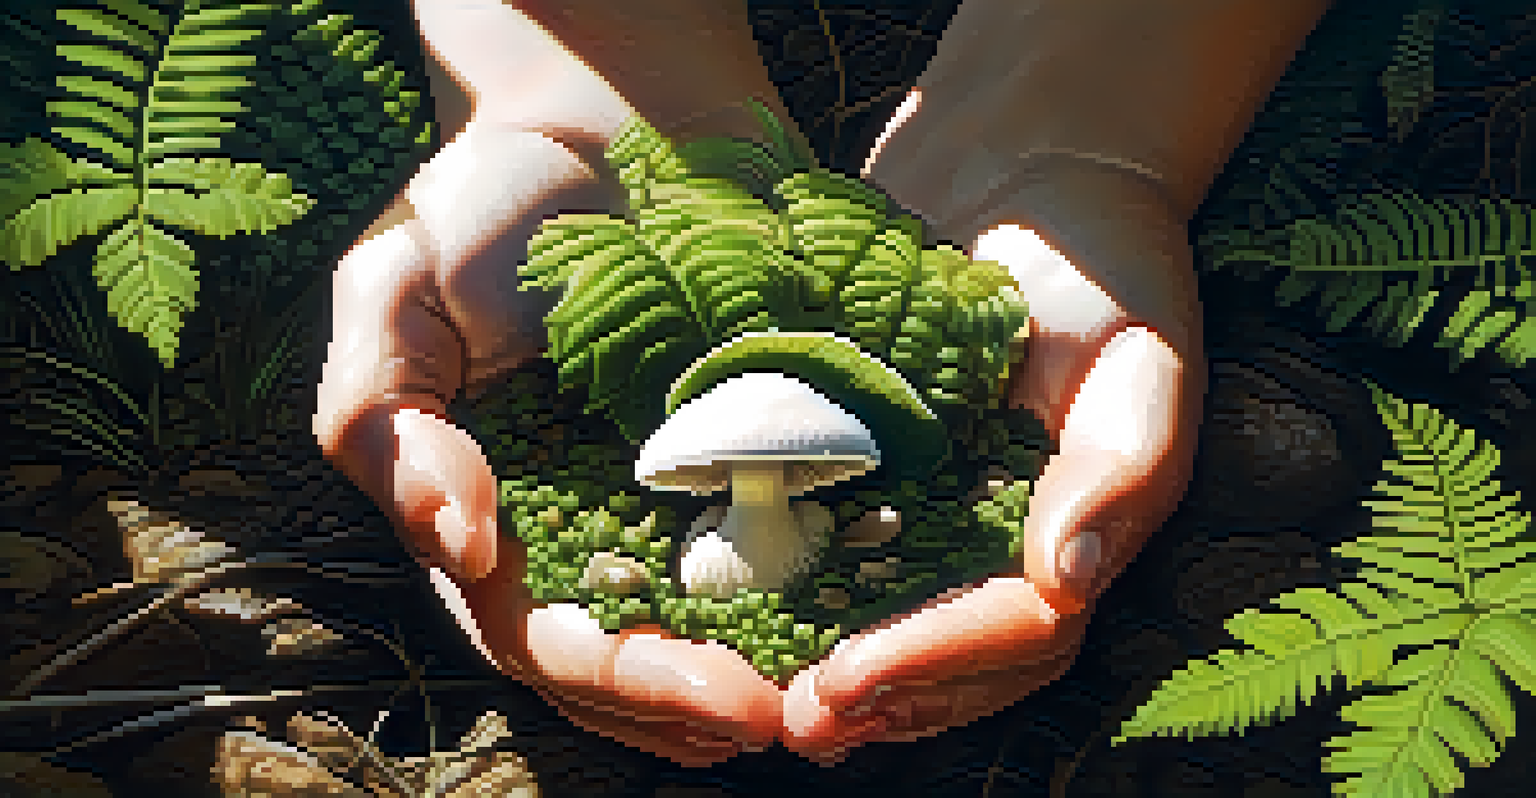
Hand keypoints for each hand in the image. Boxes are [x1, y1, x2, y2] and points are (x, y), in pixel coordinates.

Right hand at [315, 0, 794, 766]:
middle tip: (779, 720)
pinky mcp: (735, 457)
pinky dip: (809, 598)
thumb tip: (459, 542)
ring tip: (824, 706)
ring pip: (700, 626)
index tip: (707, 691)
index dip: (618, 680)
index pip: (540, 635)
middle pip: (626, 660)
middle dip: (693, 703)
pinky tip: (862, 624)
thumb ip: (387, 423)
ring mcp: (656, 503)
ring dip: (753, 678)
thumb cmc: (485, 206)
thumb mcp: (390, 296)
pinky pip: (771, 546)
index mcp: (488, 519)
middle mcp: (573, 530)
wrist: (604, 122)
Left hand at [781, 96, 1206, 763]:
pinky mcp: (880, 474)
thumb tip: (1070, 582)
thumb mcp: (1136, 348)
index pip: (1019, 628)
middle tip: (803, 722)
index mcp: (1080, 528)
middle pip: (960, 658)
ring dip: (846, 679)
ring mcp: (946, 512)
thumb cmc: (1099, 257)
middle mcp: (1013, 539)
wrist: (1022, 170)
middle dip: (887, 696)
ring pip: (901, 625)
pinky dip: (805, 603)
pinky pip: (847, 558)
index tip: (854, 675)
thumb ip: (1118, 465)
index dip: (940, 660)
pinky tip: (743, 625)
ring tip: (773, 708)